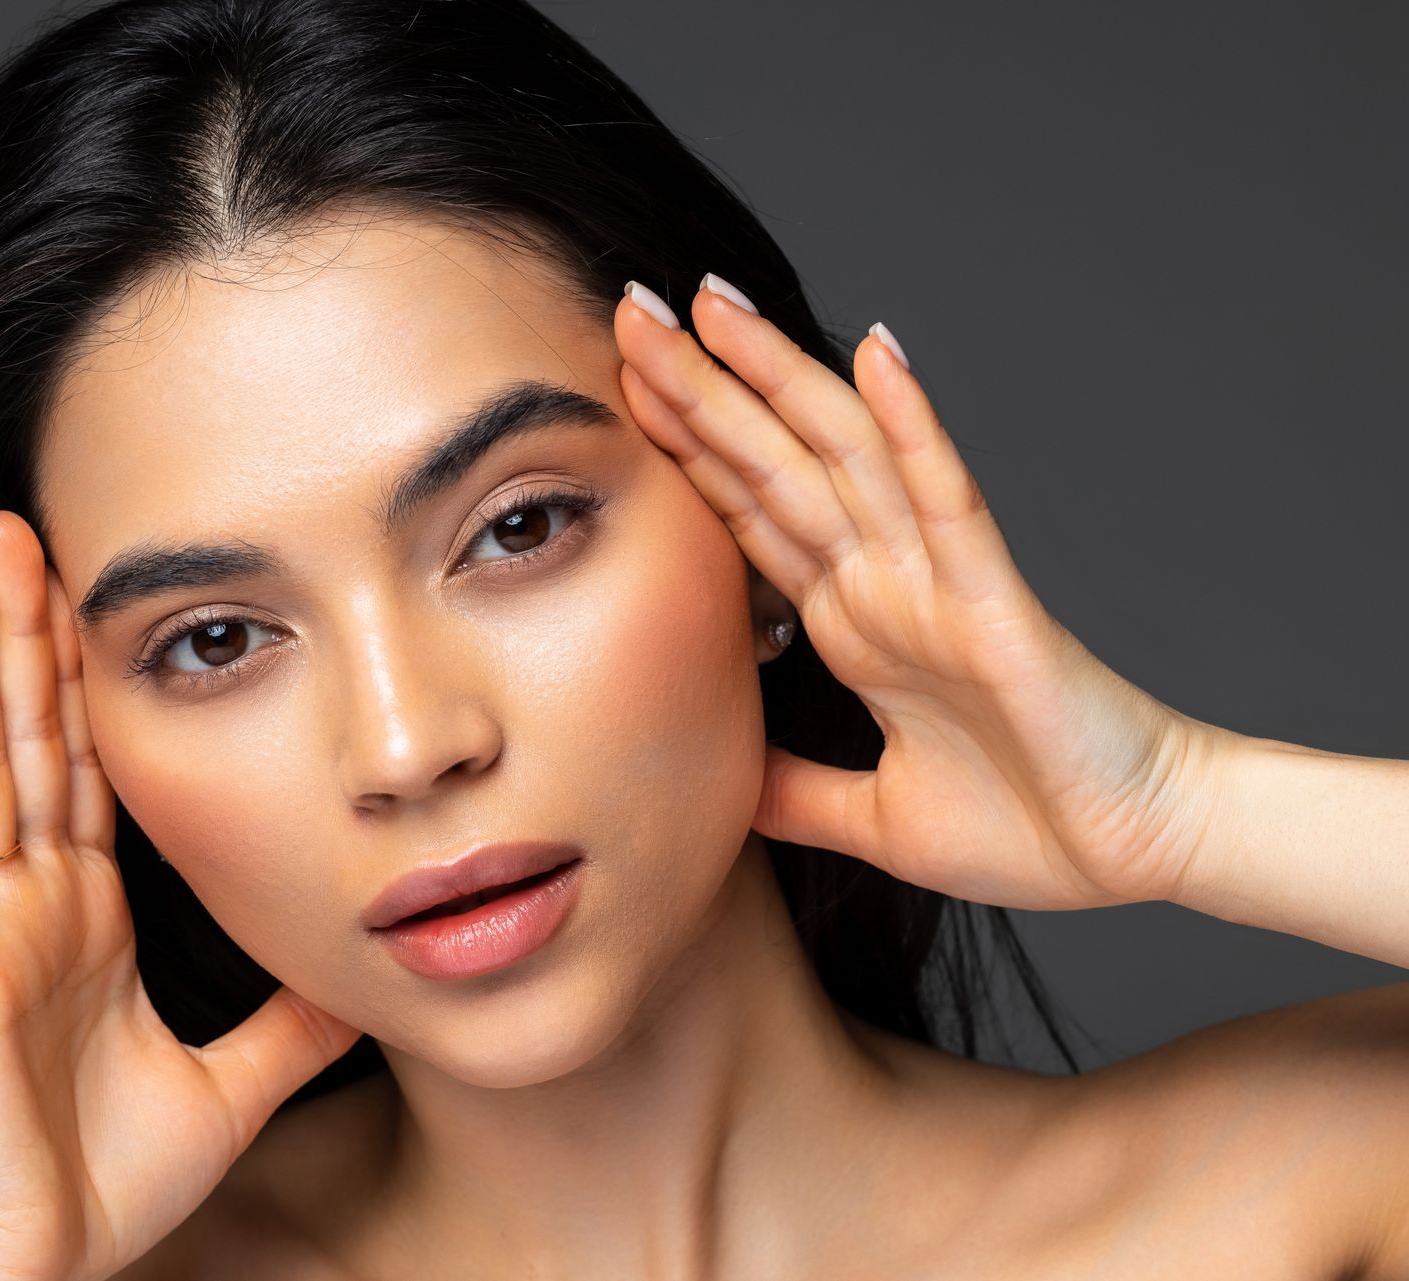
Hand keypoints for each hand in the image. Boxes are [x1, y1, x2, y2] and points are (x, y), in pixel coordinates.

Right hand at [0, 508, 361, 1280]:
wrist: (38, 1264)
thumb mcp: (234, 1079)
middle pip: (28, 733)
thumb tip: (362, 978)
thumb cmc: (105, 1180)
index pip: (86, 758)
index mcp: (88, 908)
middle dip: (22, 628)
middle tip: (13, 521)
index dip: (82, 670)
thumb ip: (291, 1023)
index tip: (80, 582)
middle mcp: (32, 897)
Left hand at [613, 281, 1222, 910]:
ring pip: (845, 455)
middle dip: (703, 386)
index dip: (686, 448)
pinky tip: (877, 358)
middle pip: (777, 461)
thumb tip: (725, 786)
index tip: (623, 384)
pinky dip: (912, 426)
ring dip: (781, 376)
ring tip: (716, 306)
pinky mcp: (993, 602)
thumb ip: (798, 792)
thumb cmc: (1032, 831)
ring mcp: (937, 583)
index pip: (749, 513)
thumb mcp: (873, 818)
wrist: (1135, 855)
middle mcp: (886, 583)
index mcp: (854, 624)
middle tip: (634, 308)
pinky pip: (946, 498)